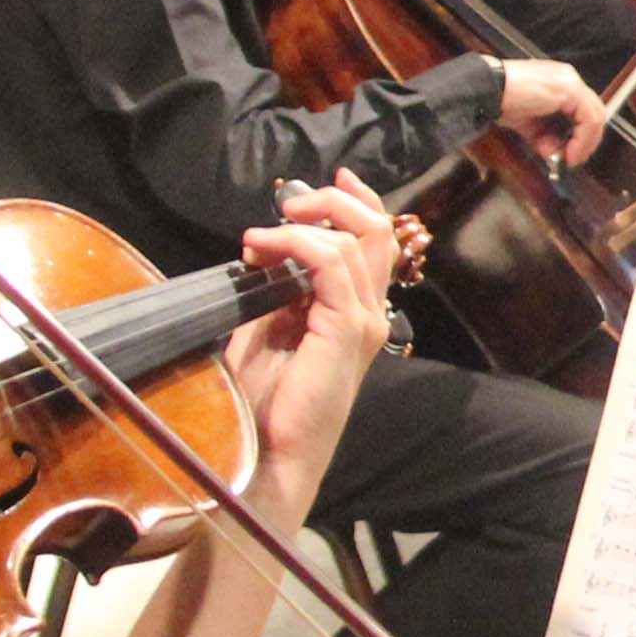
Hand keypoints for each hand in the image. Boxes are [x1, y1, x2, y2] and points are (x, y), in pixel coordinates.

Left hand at [219, 182, 409, 497]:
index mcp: (356, 311)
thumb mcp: (268, 331)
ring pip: (356, 239)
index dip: (357, 201)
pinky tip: (262, 248)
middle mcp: (370, 312)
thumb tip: (265, 250)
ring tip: (260, 235)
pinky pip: (331, 263)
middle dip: (333, 201)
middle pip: (375, 229)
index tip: (330, 179)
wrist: (272, 456)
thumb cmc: (265, 405)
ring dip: (303, 222)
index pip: (374, 241)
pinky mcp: (347, 330)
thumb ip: (278, 291)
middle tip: (290, 201)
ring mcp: (364, 321)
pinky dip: (296, 244)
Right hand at [492, 59, 612, 164]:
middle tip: (573, 159)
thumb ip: (544, 135)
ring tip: (569, 158)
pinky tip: (569, 152)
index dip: (580, 136)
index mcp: (560, 82)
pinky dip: (582, 140)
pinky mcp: (569, 90)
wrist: (489, 90)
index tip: (570, 154)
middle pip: (593, 113)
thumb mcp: (527, 123)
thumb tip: (553, 151)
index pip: (583, 110)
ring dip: (584, 143)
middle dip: (585, 141)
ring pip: (595, 116)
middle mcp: (569, 78)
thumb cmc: (501, 101)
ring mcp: (571, 82)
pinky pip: (589, 119)